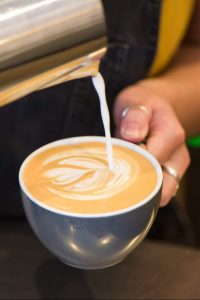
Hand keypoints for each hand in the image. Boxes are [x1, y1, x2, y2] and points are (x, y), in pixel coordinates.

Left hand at [113, 82, 189, 206]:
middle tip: (115, 176)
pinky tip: (129, 182)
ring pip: (160, 194)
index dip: (129, 165)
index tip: (113, 162)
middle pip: (158, 185)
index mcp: (171, 135)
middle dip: (135, 185)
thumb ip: (134, 116)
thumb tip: (132, 135)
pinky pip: (157, 193)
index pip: (149, 162)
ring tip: (122, 179)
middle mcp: (178, 156)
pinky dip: (143, 192)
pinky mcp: (170, 176)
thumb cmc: (141, 105)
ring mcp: (176, 169)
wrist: (153, 109)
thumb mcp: (135, 101)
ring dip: (139, 191)